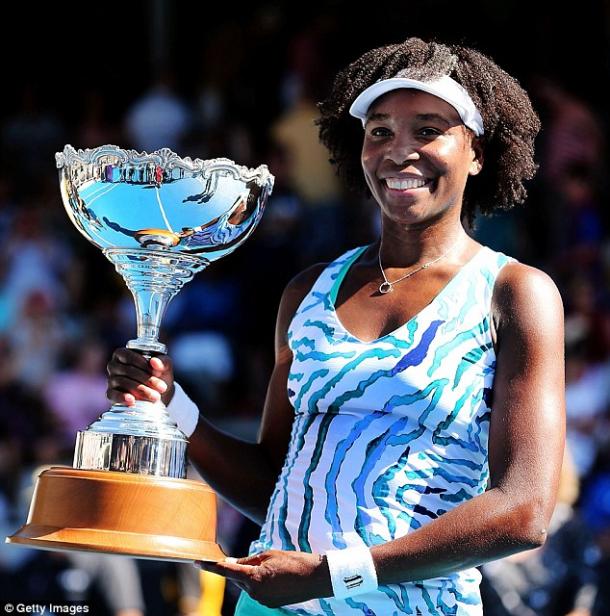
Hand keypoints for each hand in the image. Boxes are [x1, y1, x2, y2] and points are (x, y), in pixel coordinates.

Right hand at [106, 348, 174, 406]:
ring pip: (123, 382)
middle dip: (146, 379)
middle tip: (162, 388)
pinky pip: (113, 395)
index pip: (128, 356)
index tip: (157, 373)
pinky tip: (132, 401)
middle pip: (127, 370)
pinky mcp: (111, 394)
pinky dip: (122, 397)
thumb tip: (154, 361)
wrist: (158, 393)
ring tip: (156, 397)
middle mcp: (114, 365)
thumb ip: (163, 361)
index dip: (142, 363)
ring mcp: (111, 380)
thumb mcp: (165, 366)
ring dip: (141, 390)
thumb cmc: (159, 374)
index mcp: (123, 354)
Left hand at [198, 550, 331, 607]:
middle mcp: (255, 592)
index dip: (211, 566)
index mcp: (254, 578)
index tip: (198, 562)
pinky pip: (257, 591)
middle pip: (237, 578)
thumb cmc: (293, 560)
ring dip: (250, 575)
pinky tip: (272, 575)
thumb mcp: (269, 555)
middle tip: (245, 557)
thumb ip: (249, 560)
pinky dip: (258, 582)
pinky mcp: (270, 604)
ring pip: (247, 585)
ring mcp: (262, 600)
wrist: (315, 578)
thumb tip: (233, 564)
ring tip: (269, 565)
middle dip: (237, 568)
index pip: (227, 571)